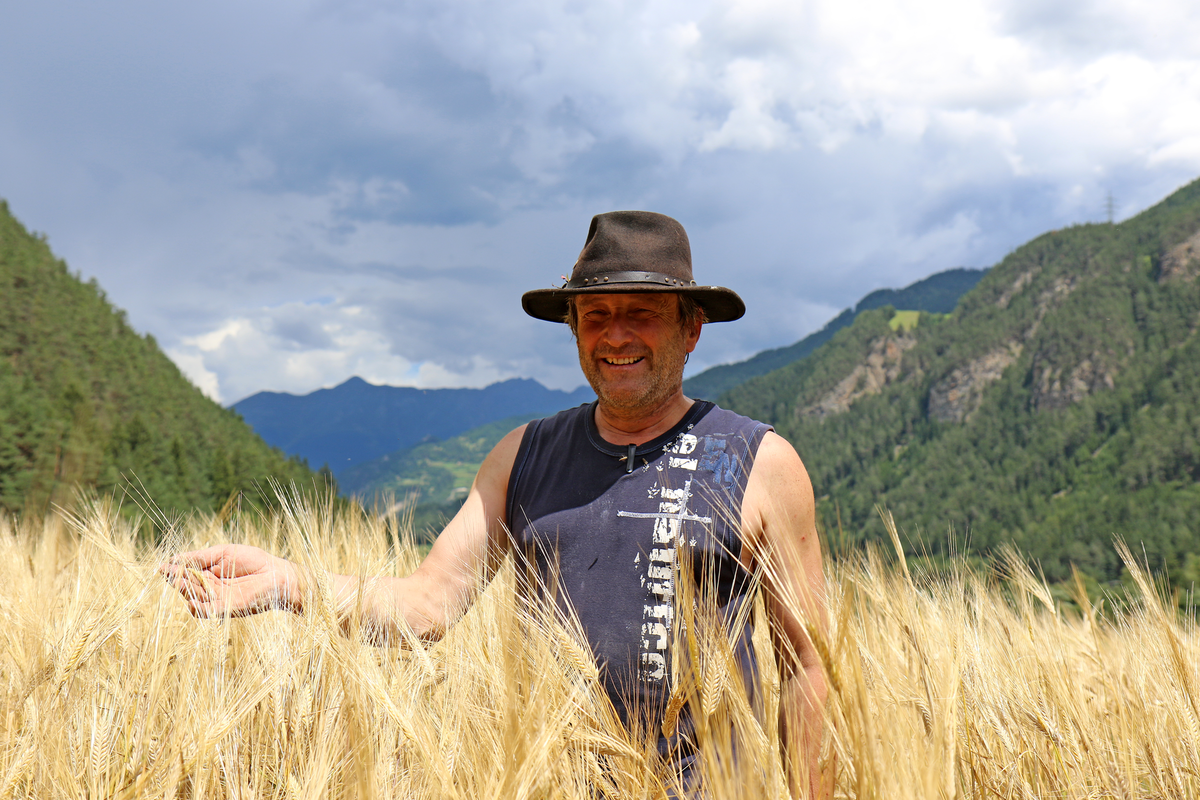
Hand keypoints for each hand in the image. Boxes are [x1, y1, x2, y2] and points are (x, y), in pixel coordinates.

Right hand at [160, 544, 301, 617]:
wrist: (277, 574)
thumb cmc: (253, 561)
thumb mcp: (223, 553)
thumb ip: (200, 557)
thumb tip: (174, 559)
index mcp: (207, 573)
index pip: (185, 573)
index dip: (174, 570)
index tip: (163, 567)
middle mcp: (209, 588)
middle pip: (187, 586)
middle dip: (178, 580)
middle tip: (172, 574)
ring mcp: (217, 599)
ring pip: (195, 598)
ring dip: (186, 592)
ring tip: (181, 582)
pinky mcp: (227, 609)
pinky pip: (208, 612)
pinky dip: (199, 608)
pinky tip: (192, 602)